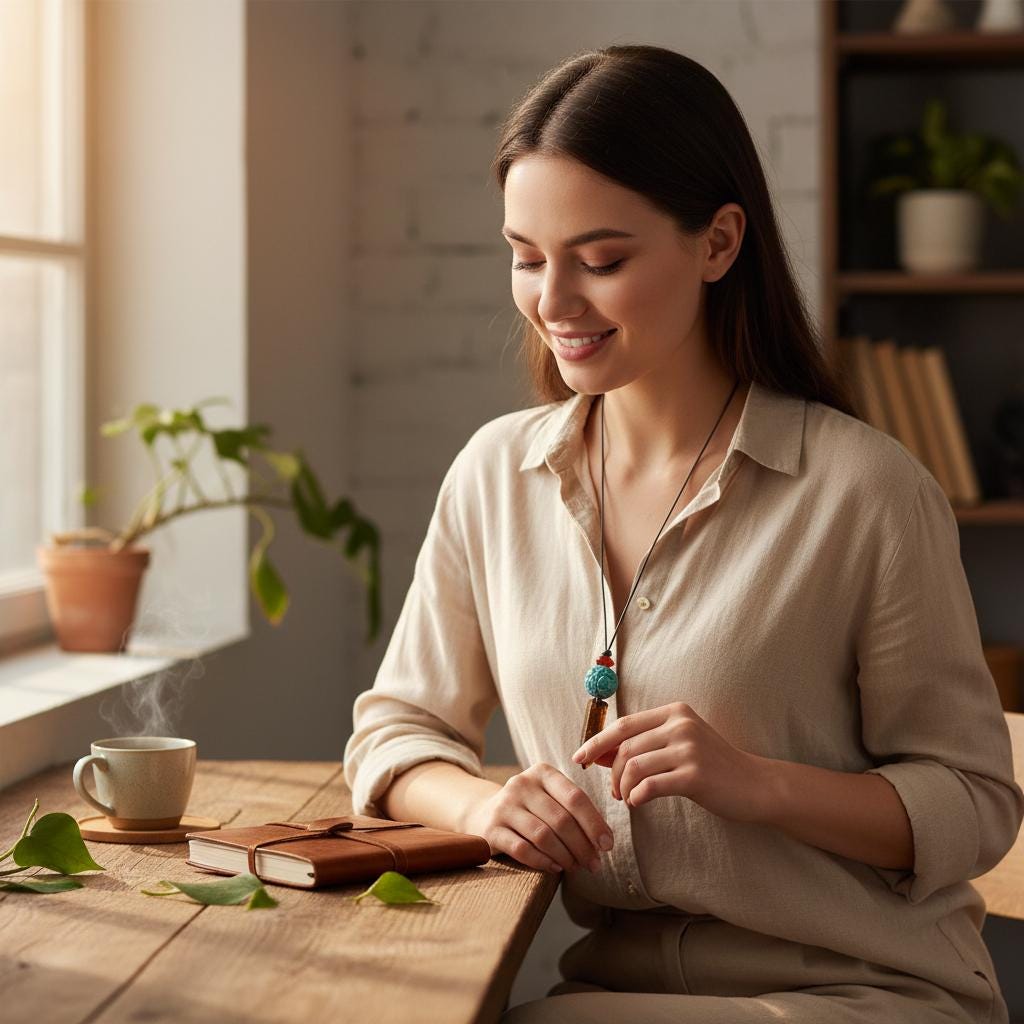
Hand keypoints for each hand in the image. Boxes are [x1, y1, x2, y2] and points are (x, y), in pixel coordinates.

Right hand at [461, 763, 614, 875]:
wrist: (483, 813)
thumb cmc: (530, 809)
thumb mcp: (551, 798)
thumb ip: (574, 811)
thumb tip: (604, 840)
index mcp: (542, 773)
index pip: (575, 797)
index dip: (594, 823)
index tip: (607, 845)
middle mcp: (521, 784)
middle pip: (561, 819)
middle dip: (582, 846)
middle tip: (594, 864)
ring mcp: (504, 806)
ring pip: (543, 835)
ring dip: (565, 856)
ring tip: (576, 867)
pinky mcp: (491, 829)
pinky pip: (522, 849)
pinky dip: (543, 861)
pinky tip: (555, 868)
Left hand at [571, 701, 770, 823]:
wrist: (756, 785)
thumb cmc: (714, 767)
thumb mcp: (680, 744)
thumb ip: (646, 743)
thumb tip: (601, 753)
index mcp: (674, 712)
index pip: (623, 724)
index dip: (597, 742)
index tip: (579, 759)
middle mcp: (680, 725)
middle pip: (626, 748)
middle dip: (611, 773)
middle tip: (614, 792)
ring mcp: (689, 748)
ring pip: (634, 767)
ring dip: (623, 787)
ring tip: (627, 799)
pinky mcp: (695, 775)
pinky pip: (651, 786)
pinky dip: (637, 796)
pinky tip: (639, 803)